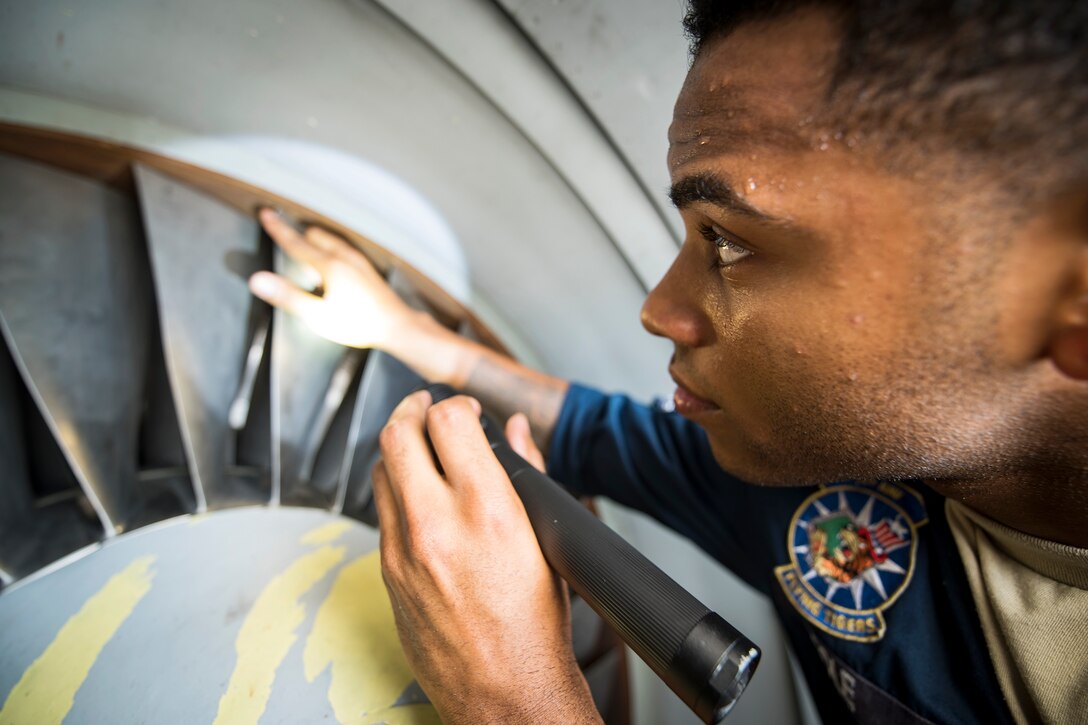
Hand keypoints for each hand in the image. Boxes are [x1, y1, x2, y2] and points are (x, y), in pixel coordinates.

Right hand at [249, 209, 416, 349]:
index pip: (296, 243)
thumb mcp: (318, 315)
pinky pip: (343, 248)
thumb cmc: (359, 324)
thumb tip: (258, 280)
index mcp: (330, 266)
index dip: (278, 229)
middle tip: (282, 230)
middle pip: (315, 236)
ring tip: (304, 245)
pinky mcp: (367, 269)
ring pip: (331, 240)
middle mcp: (345, 257)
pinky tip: (332, 261)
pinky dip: (330, 247)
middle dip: (297, 233)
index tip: (265, 213)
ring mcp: (359, 261)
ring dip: (315, 239)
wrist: (397, 326)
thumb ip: (287, 296)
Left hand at [373, 391, 599, 723]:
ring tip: (419, 448)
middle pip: (397, 434)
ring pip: (379, 470)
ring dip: (398, 449)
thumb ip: (527, 472)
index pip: (448, 421)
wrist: (505, 690)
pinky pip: (380, 513)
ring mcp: (403, 551)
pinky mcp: (387, 573)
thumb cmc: (536, 623)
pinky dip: (395, 491)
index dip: (455, 405)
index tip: (465, 411)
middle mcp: (437, 525)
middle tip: (425, 408)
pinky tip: (417, 497)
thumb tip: (515, 430)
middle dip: (411, 409)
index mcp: (488, 511)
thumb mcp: (546, 539)